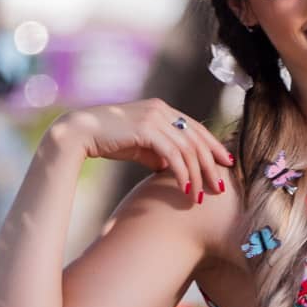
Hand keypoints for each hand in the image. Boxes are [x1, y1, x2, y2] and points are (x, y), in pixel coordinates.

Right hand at [50, 99, 234, 198]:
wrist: (80, 134)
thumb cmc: (109, 141)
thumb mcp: (141, 147)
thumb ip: (159, 152)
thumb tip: (173, 167)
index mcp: (162, 110)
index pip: (196, 128)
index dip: (213, 147)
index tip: (226, 164)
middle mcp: (161, 110)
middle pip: (197, 138)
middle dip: (211, 165)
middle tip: (221, 187)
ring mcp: (153, 117)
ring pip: (187, 148)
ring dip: (197, 175)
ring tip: (199, 196)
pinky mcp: (145, 129)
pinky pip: (173, 154)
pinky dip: (182, 173)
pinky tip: (186, 189)